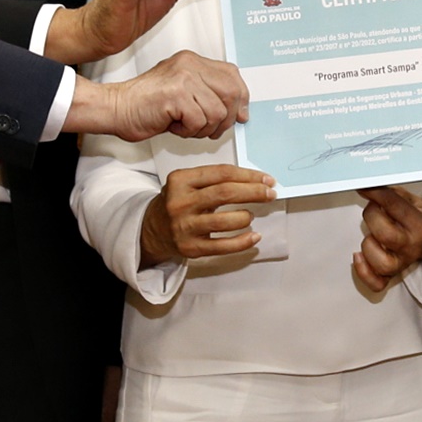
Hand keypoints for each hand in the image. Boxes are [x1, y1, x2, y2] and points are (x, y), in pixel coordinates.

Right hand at [66, 51, 248, 141]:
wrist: (115, 108)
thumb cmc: (145, 105)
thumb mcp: (182, 91)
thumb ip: (207, 94)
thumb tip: (238, 110)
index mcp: (192, 61)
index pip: (232, 75)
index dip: (241, 98)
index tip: (240, 115)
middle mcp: (190, 65)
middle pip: (231, 92)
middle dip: (226, 119)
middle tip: (210, 129)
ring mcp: (183, 78)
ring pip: (217, 112)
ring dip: (203, 128)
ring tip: (184, 126)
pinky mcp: (176, 95)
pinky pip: (199, 121)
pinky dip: (189, 132)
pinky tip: (174, 126)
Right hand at [141, 163, 278, 263]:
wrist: (151, 230)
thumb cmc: (177, 203)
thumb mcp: (187, 183)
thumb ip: (215, 180)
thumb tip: (255, 181)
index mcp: (181, 180)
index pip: (222, 173)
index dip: (249, 175)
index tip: (266, 180)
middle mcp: (180, 202)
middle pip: (225, 193)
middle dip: (253, 193)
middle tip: (270, 194)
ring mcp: (184, 226)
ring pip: (224, 221)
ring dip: (244, 216)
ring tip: (250, 215)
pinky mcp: (189, 247)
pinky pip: (222, 246)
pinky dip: (242, 242)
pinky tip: (254, 236)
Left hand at [352, 186, 421, 293]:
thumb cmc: (418, 217)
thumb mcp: (413, 200)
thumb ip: (393, 194)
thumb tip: (370, 186)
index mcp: (421, 224)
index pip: (395, 207)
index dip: (376, 195)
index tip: (364, 187)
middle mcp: (413, 246)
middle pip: (385, 235)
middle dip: (372, 217)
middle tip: (373, 209)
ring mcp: (403, 262)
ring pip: (381, 262)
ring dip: (368, 244)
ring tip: (372, 233)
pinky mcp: (393, 274)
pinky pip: (377, 283)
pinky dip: (364, 273)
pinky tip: (358, 257)